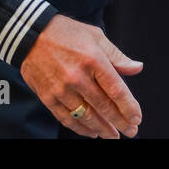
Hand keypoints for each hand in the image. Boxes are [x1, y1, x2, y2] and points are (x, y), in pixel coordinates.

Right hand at [20, 15, 142, 138]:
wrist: (30, 35)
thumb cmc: (68, 33)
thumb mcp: (96, 36)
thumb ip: (117, 56)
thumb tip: (137, 68)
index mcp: (94, 60)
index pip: (116, 90)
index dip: (128, 107)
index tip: (137, 118)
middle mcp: (78, 77)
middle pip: (103, 107)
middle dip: (120, 122)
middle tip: (131, 131)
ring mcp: (61, 89)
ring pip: (86, 116)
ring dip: (102, 128)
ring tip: (113, 135)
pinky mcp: (47, 97)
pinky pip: (67, 118)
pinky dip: (80, 128)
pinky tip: (91, 132)